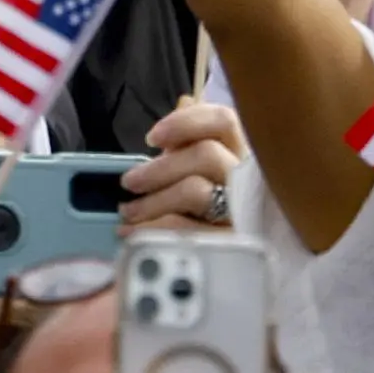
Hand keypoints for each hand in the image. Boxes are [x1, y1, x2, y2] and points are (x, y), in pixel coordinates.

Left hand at [118, 99, 243, 232]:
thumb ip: (189, 145)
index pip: (224, 121)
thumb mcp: (200, 173)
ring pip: (195, 191)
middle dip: (160, 167)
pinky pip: (187, 230)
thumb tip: (181, 106)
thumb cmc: (208, 211)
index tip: (152, 138)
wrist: (223, 267)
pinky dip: (152, 229)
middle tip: (129, 181)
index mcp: (241, 154)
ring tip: (127, 212)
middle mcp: (246, 178)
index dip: (187, 122)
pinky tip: (131, 234)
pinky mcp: (230, 243)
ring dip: (152, 200)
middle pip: (206, 154)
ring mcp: (242, 210)